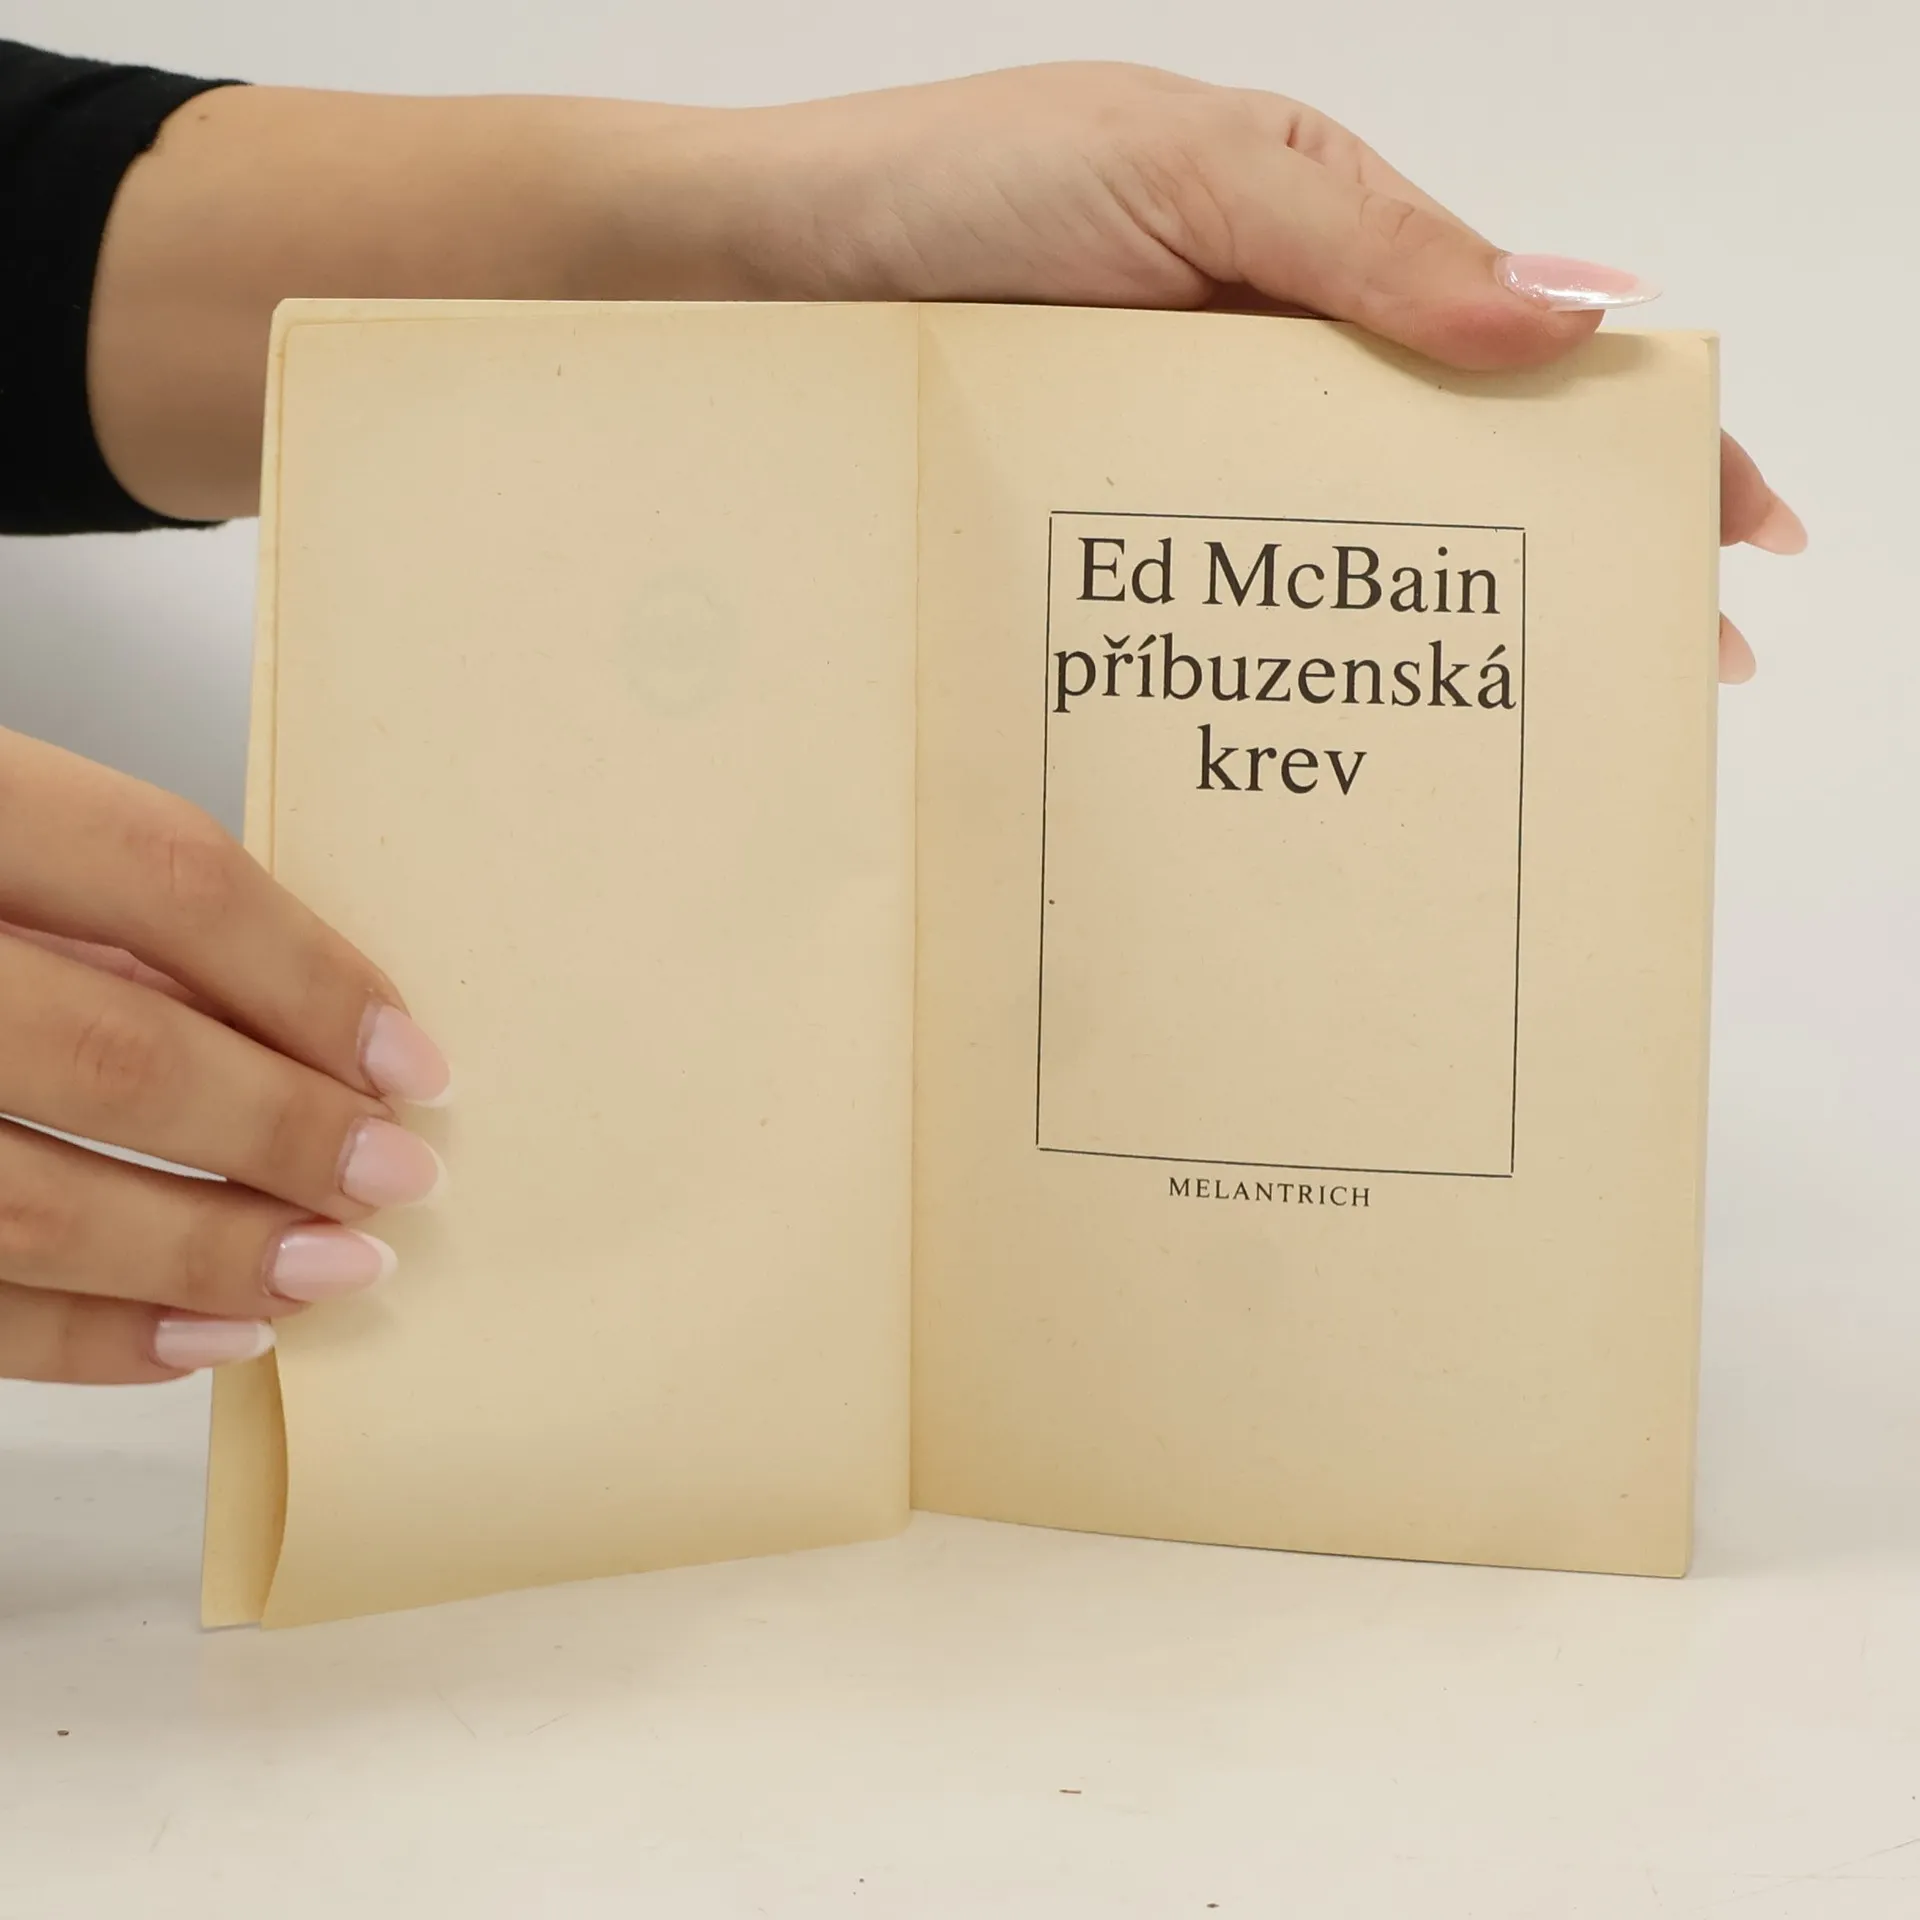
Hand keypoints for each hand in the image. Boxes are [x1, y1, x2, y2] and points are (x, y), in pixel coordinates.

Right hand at [0, 730, 449, 1383]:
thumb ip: (102, 909)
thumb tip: (301, 1027)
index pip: (167, 877)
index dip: (314, 978)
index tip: (411, 1061)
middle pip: (115, 1054)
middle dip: (281, 1134)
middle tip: (393, 1179)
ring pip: (24, 1208)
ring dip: (203, 1255)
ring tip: (326, 1272)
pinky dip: (86, 1341)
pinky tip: (199, 1338)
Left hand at [690, 61, 1803, 680]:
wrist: (747, 278)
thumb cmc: (953, 191)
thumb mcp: (1184, 172)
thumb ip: (1364, 245)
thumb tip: (1565, 320)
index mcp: (1317, 263)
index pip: (1520, 354)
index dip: (1638, 436)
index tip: (1735, 533)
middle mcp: (1260, 380)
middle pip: (1447, 480)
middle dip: (1556, 572)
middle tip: (1645, 690)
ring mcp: (1173, 476)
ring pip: (1332, 566)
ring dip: (1415, 645)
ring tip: (1507, 749)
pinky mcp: (1087, 548)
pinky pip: (1205, 613)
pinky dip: (1271, 669)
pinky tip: (1322, 734)